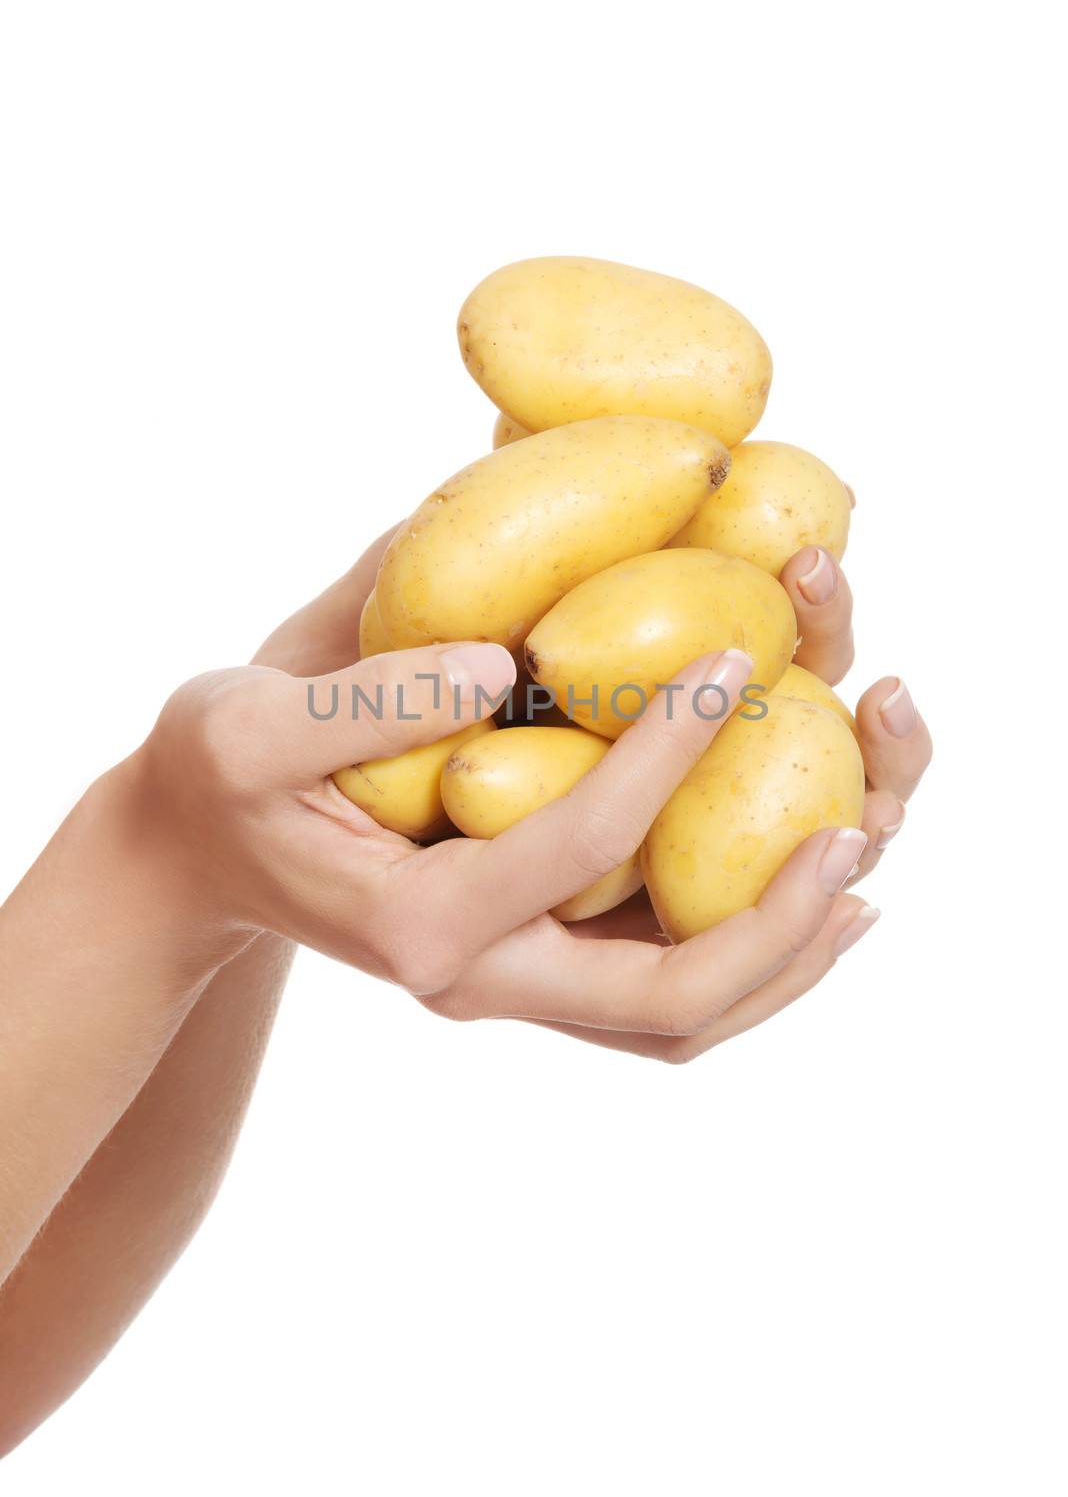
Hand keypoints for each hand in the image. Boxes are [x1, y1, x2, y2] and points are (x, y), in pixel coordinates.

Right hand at [129, 527, 928, 1061]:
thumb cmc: (217, 779)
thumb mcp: (244, 725)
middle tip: (855, 837)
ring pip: (675, 1019)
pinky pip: (656, 990)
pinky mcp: (528, 967)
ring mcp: (508, 987)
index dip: (666, 754)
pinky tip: (794, 879)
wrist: (200, 856)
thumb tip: (504, 660)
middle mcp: (477, 981)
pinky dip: (741, 949)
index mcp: (417, 925)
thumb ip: (365, 700)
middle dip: (775, 928)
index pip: (574, 848)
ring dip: (781, 957)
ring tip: (860, 866)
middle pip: (663, 1003)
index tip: (735, 660)